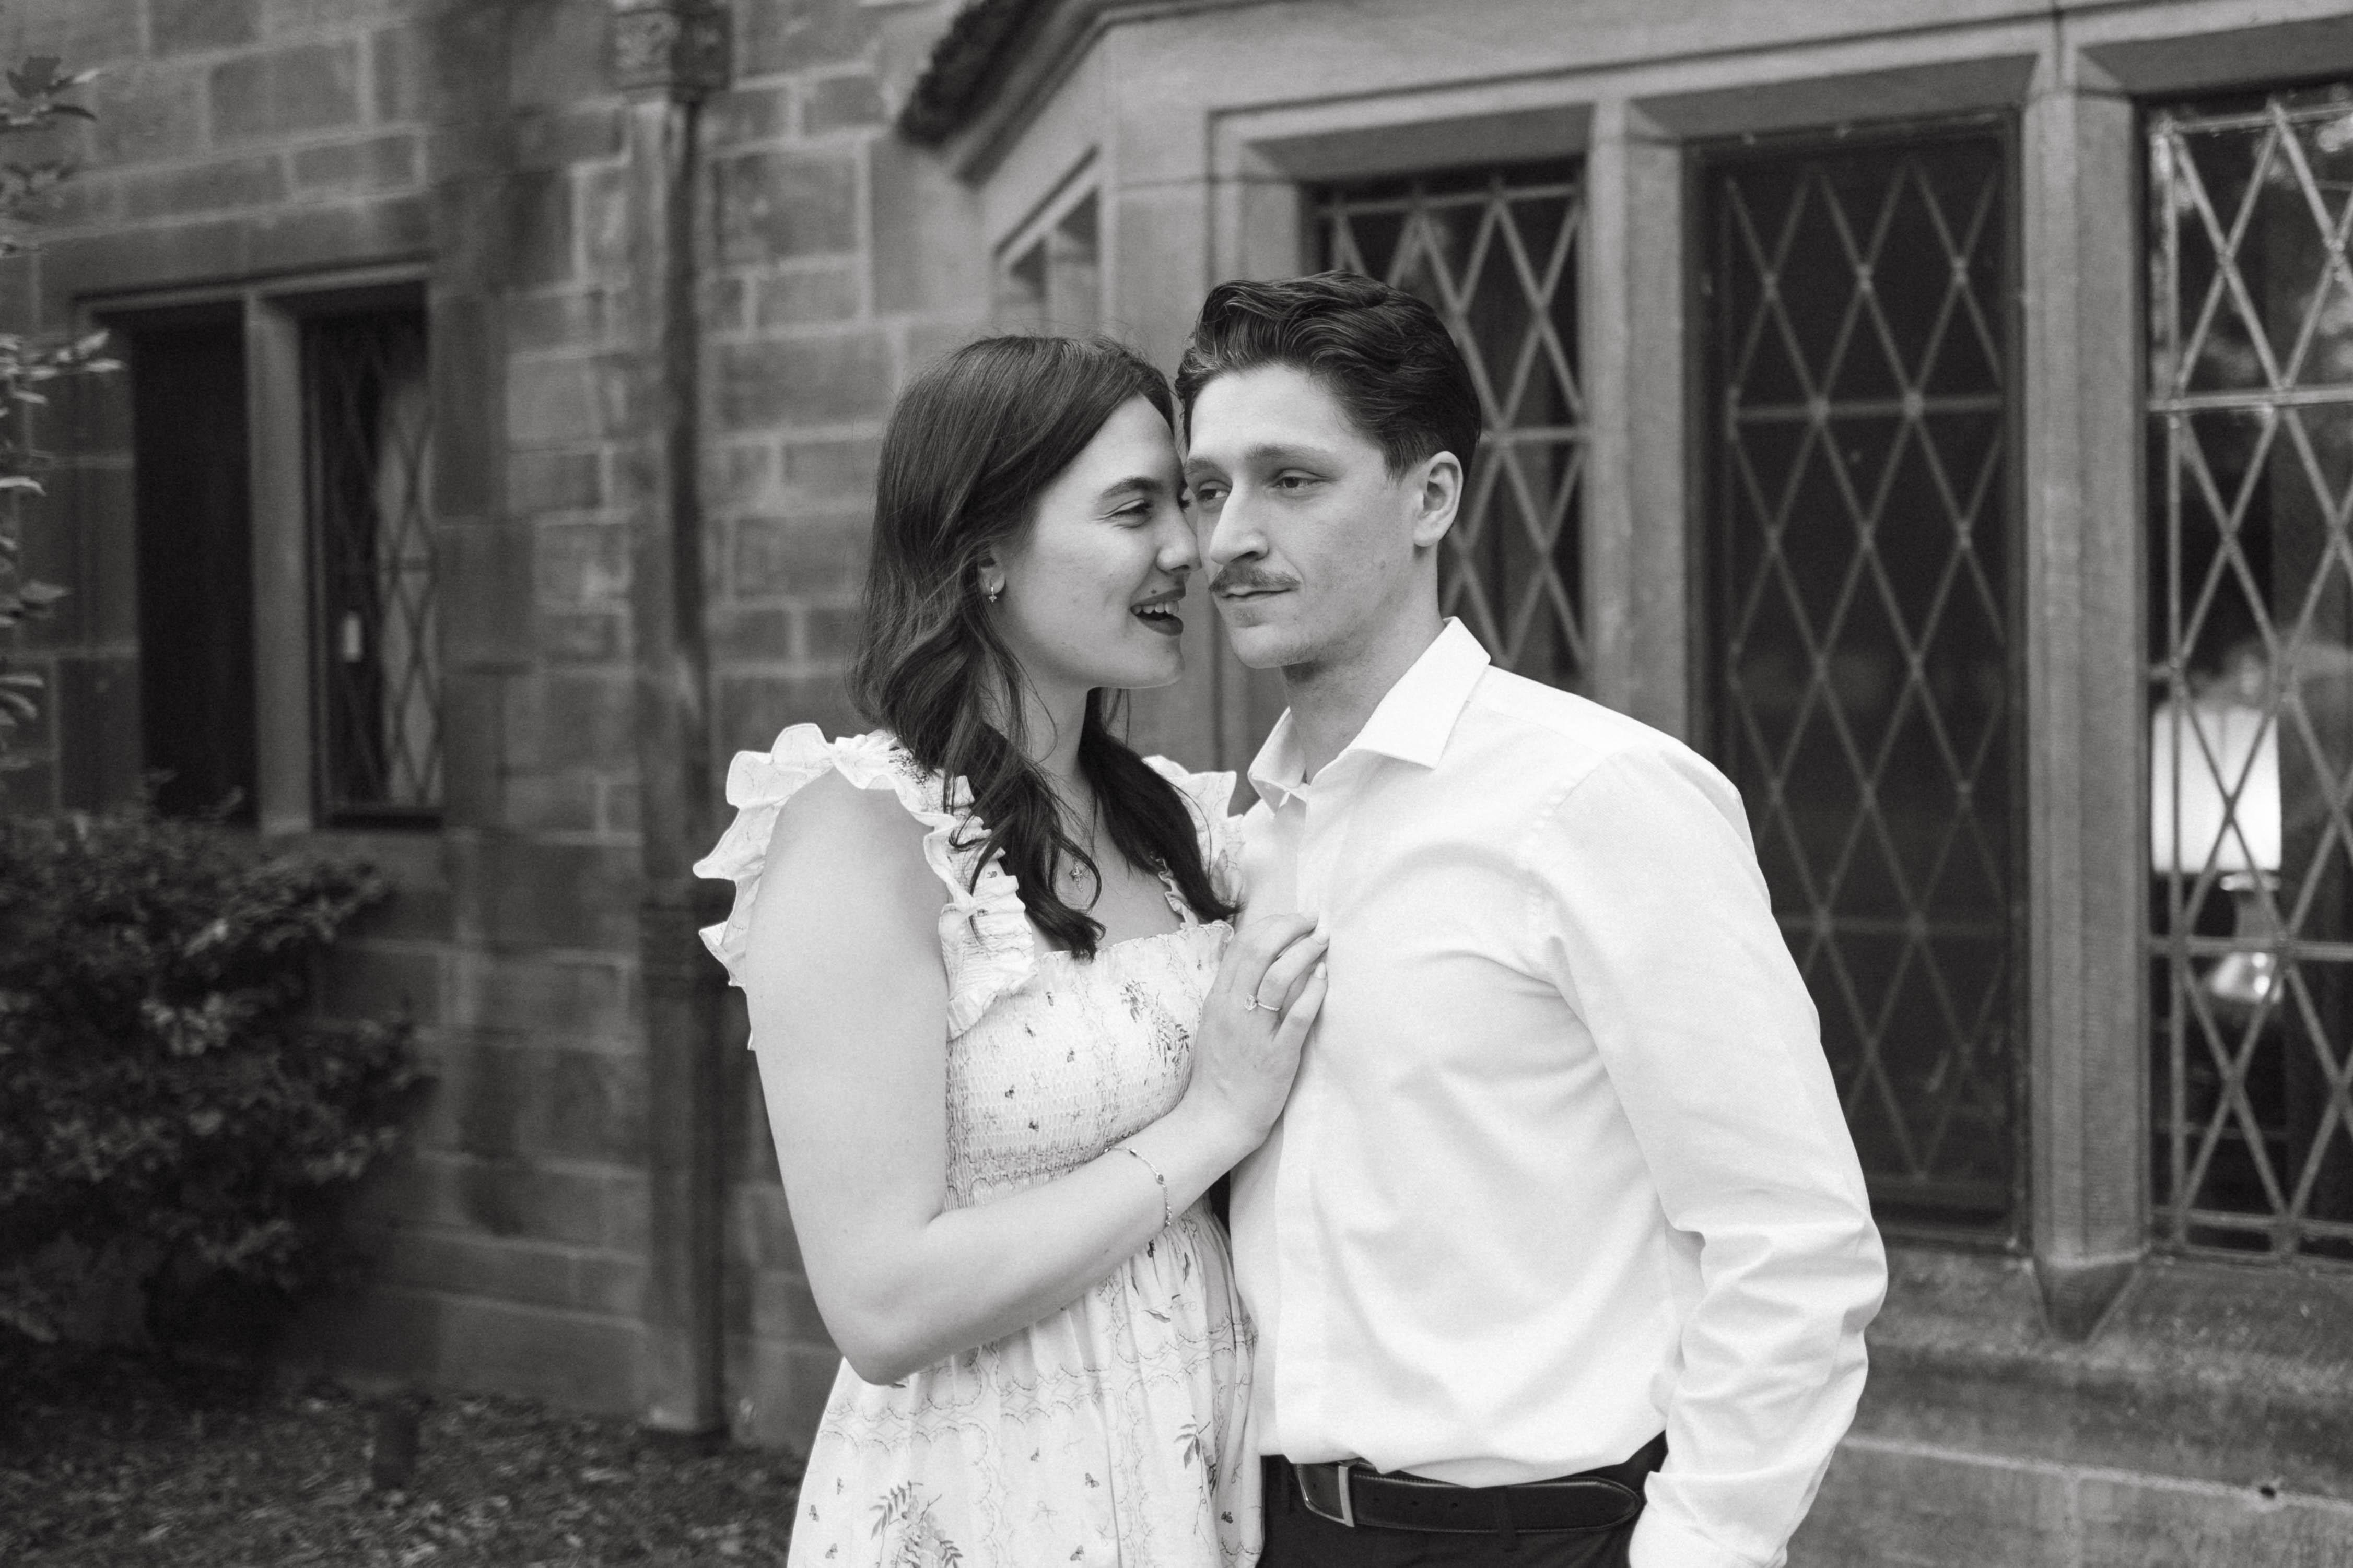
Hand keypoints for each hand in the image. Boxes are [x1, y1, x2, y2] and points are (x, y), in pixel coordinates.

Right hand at [1181, 912, 1328, 1160]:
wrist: (1217, 1117)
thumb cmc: (1221, 1070)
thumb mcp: (1217, 1022)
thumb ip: (1233, 991)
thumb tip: (1255, 958)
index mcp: (1218, 998)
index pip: (1242, 944)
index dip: (1271, 923)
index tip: (1294, 919)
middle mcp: (1233, 1009)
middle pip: (1259, 950)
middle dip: (1290, 928)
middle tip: (1313, 922)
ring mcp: (1254, 1032)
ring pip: (1278, 977)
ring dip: (1304, 952)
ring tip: (1323, 942)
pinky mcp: (1277, 1055)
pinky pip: (1297, 1016)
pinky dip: (1314, 991)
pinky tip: (1325, 977)